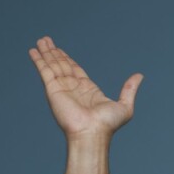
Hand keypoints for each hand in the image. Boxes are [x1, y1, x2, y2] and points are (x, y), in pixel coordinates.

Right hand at [28, 35, 142, 139]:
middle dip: (54, 53)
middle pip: (62, 65)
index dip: (67, 59)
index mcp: (87, 90)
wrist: (92, 133)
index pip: (75, 70)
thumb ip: (129, 89)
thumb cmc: (107, 125)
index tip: (59, 50)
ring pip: (53, 65)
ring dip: (46, 53)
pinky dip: (39, 61)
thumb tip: (140, 76)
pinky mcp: (53, 89)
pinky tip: (34, 52)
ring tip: (41, 41)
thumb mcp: (124, 106)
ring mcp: (62, 88)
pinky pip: (45, 71)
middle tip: (46, 40)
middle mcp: (73, 88)